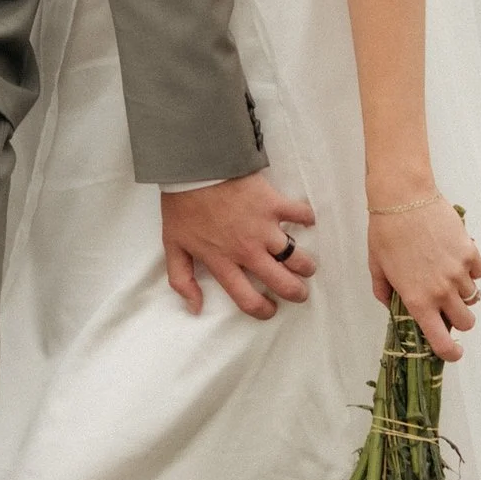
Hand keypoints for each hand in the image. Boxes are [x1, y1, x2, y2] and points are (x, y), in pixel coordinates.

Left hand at [161, 173, 316, 318]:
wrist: (194, 168)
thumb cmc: (182, 206)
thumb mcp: (173, 246)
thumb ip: (182, 279)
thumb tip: (195, 307)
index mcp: (223, 263)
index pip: (248, 299)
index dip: (262, 311)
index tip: (270, 310)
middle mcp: (248, 251)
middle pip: (282, 283)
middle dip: (296, 293)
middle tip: (299, 292)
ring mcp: (264, 228)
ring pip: (297, 257)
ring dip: (305, 265)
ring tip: (306, 266)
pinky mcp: (274, 204)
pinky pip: (300, 214)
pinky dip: (307, 218)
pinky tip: (306, 222)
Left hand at [368, 193, 480, 358]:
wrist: (403, 197)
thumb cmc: (384, 232)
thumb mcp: (377, 267)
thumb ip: (385, 292)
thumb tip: (392, 306)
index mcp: (417, 300)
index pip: (441, 341)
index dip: (450, 353)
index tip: (453, 354)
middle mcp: (442, 290)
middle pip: (467, 322)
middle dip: (459, 320)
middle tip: (448, 308)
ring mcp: (458, 271)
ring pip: (472, 296)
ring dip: (462, 292)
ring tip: (446, 274)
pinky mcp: (470, 252)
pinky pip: (479, 272)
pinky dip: (471, 271)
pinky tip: (456, 259)